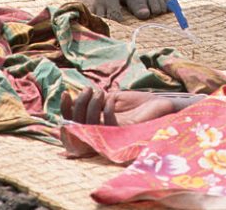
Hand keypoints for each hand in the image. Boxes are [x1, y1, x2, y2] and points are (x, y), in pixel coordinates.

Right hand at [61, 87, 176, 125]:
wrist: (161, 106)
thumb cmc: (137, 104)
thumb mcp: (112, 99)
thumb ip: (95, 100)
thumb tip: (76, 95)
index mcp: (97, 128)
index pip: (72, 127)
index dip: (65, 112)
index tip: (66, 93)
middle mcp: (101, 136)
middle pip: (76, 128)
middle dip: (77, 106)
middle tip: (87, 89)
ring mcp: (112, 136)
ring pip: (89, 126)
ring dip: (91, 106)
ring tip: (100, 92)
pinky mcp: (125, 134)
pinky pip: (108, 124)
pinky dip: (107, 108)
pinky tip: (112, 97)